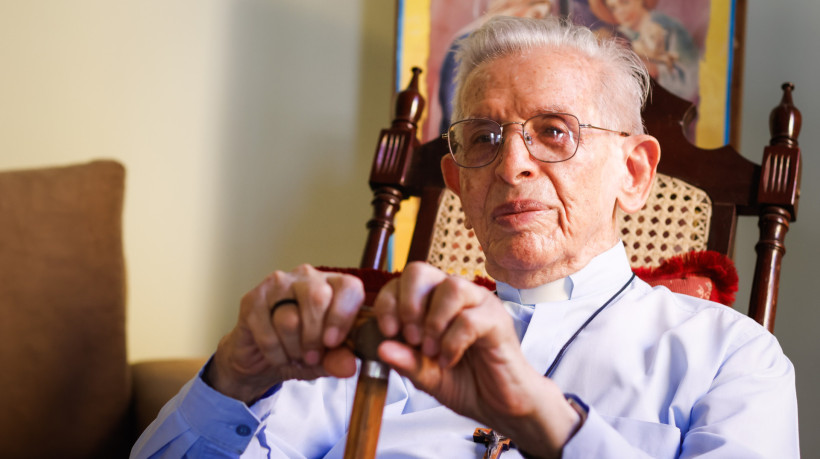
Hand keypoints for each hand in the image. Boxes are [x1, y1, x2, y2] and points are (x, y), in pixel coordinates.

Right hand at [207, 264, 364, 403]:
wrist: (262, 360)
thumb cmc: (301, 350)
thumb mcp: (327, 359)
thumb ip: (340, 359)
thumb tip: (349, 367)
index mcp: (333, 285)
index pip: (348, 286)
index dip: (343, 316)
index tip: (334, 343)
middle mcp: (306, 277)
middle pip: (317, 298)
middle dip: (315, 337)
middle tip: (312, 357)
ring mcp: (277, 285)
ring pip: (290, 319)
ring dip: (294, 349)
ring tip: (294, 356)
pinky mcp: (252, 300)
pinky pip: (268, 333)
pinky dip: (276, 354)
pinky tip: (278, 356)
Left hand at [373, 262, 579, 456]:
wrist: (501, 406)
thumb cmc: (466, 383)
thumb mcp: (425, 376)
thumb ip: (405, 362)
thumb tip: (380, 348)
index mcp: (434, 302)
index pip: (402, 281)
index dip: (389, 302)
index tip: (388, 332)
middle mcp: (456, 296)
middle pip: (421, 271)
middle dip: (408, 304)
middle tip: (411, 338)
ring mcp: (479, 304)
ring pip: (450, 286)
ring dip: (433, 321)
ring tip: (430, 350)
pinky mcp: (498, 320)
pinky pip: (470, 319)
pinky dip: (452, 342)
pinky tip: (449, 360)